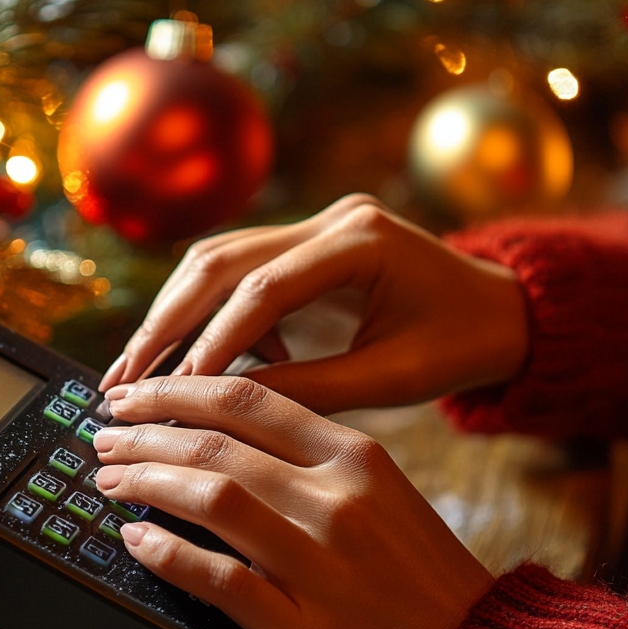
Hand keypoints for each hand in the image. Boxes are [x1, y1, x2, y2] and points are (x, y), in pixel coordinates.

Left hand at [93, 375, 493, 628]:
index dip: (178, 391)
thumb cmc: (424, 573)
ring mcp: (318, 563)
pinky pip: (217, 579)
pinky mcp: (302, 627)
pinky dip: (165, 554)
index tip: (137, 395)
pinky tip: (134, 538)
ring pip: (210, 498)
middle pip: (215, 443)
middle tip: (105, 436)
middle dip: (144, 435)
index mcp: (356, 456)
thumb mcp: (383, 491)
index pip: (247, 398)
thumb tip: (227, 436)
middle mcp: (336, 499)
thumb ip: (314, 458)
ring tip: (109, 480)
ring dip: (144, 483)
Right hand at [99, 195, 528, 413]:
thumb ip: (314, 387)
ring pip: (218, 260)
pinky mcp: (308, 242)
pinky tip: (202, 367)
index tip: (173, 393)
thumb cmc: (463, 344)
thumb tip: (227, 410)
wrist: (506, 310)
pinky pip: (240, 272)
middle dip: (166, 322)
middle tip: (121, 380)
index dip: (213, 342)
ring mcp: (318, 223)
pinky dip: (210, 317)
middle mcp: (333, 218)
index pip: (263, 288)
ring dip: (173, 315)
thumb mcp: (395, 378)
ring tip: (135, 373)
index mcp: (361, 241)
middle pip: (221, 259)